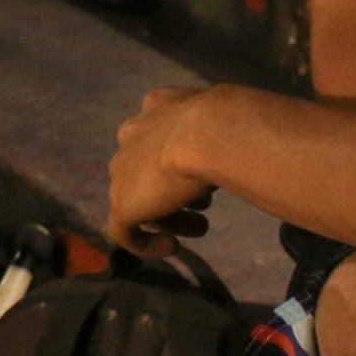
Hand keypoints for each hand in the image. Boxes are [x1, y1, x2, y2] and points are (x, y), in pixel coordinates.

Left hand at [108, 84, 216, 255]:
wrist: (207, 133)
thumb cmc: (224, 124)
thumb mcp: (224, 123)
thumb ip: (218, 133)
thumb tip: (235, 147)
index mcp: (155, 107)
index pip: (159, 136)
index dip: (180, 159)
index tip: (205, 177)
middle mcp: (132, 134)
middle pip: (145, 167)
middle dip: (174, 188)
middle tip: (206, 206)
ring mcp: (122, 171)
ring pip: (136, 197)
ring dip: (169, 215)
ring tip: (200, 227)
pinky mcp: (121, 204)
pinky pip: (124, 231)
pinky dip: (146, 243)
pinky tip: (173, 247)